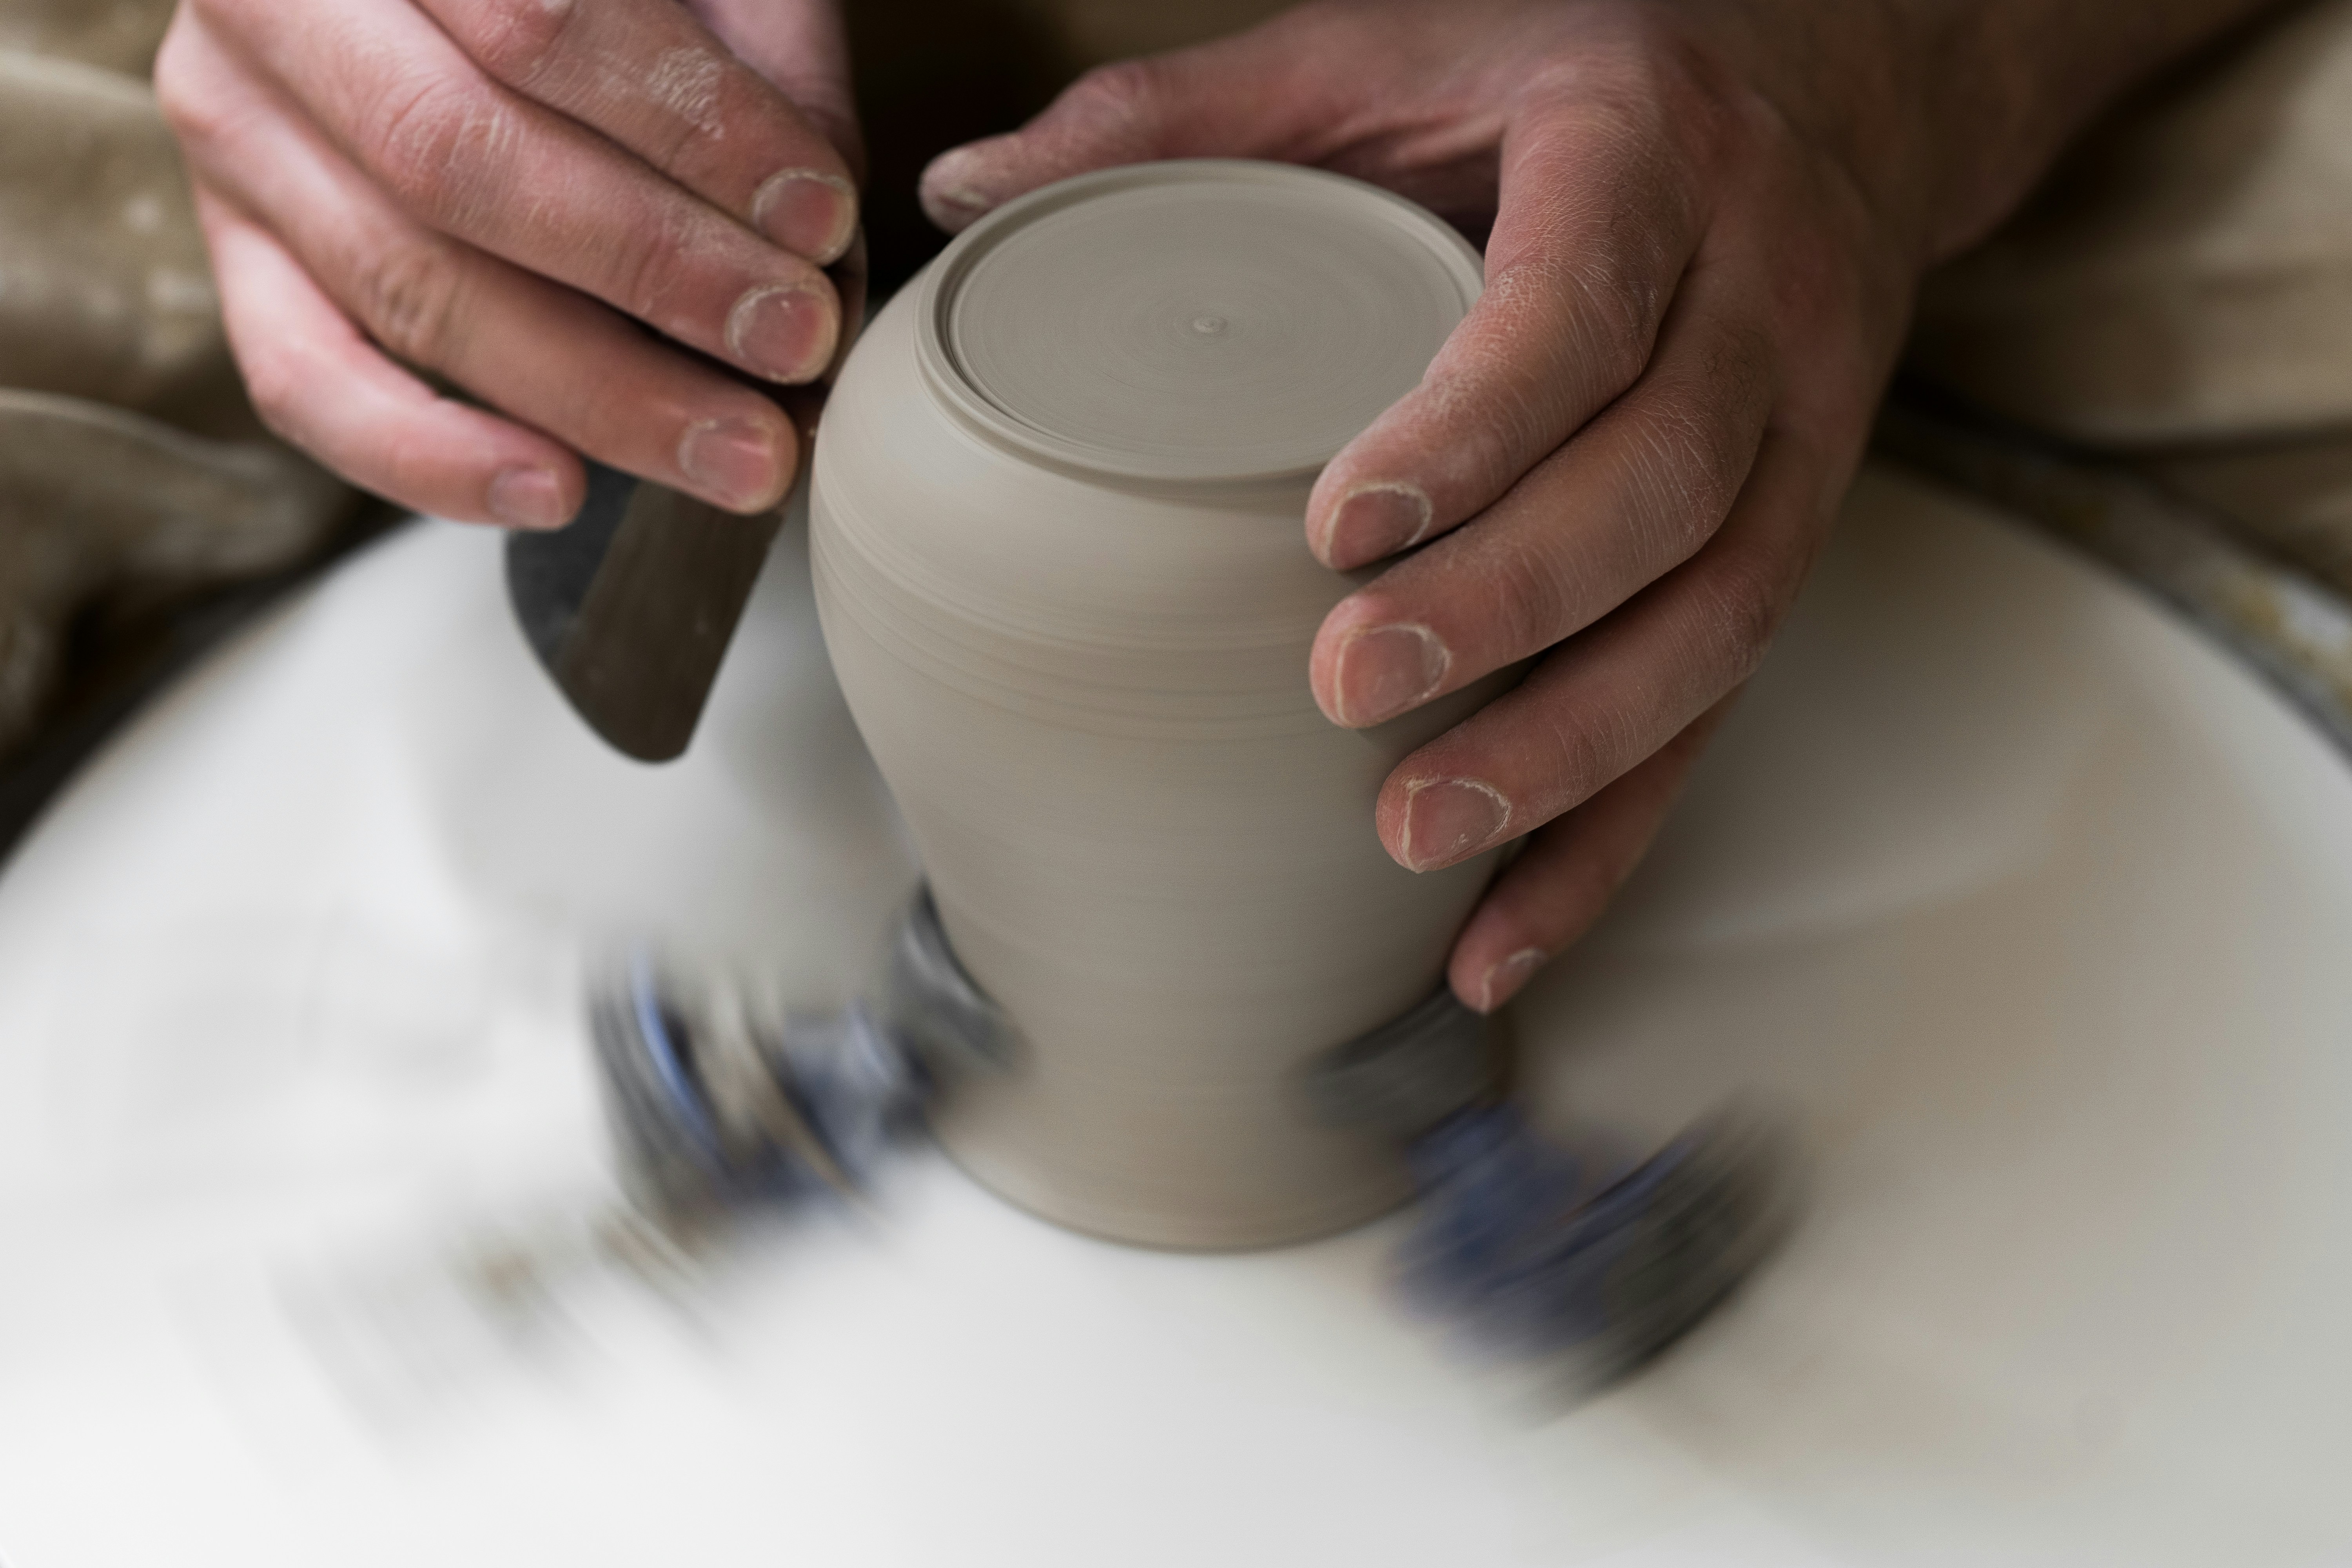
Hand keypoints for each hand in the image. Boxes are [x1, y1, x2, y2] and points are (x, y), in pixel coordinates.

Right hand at [157, 0, 860, 526]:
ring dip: (594, 390)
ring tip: (737, 450)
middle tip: (790, 347)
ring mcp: (239, 139)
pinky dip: (433, 456)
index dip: (692, 130)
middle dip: (652, 272)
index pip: (541, 17)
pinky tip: (559, 490)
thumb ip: (761, 82)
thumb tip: (822, 260)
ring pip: (407, 285)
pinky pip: (308, 380)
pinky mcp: (238, 257)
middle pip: (460, 161)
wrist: (463, 4)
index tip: (818, 220)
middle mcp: (275, 10)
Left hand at [920, 0, 2262, 1011]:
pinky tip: (1506, 930)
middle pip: (1663, 485)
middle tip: (1348, 686)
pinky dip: (1615, 836)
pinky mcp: (1792, 540)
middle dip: (1511, 606)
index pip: (1581, 309)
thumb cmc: (1573, 75)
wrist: (1834, 85)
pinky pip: (1721, 710)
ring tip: (1416, 835)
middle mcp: (1761, 299)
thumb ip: (1187, 108)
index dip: (1480, 425)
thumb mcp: (1391, 52)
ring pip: (1716, 621)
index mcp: (1650, 154)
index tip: (1345, 524)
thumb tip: (970, 184)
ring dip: (1570, 751)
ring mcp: (1804, 436)